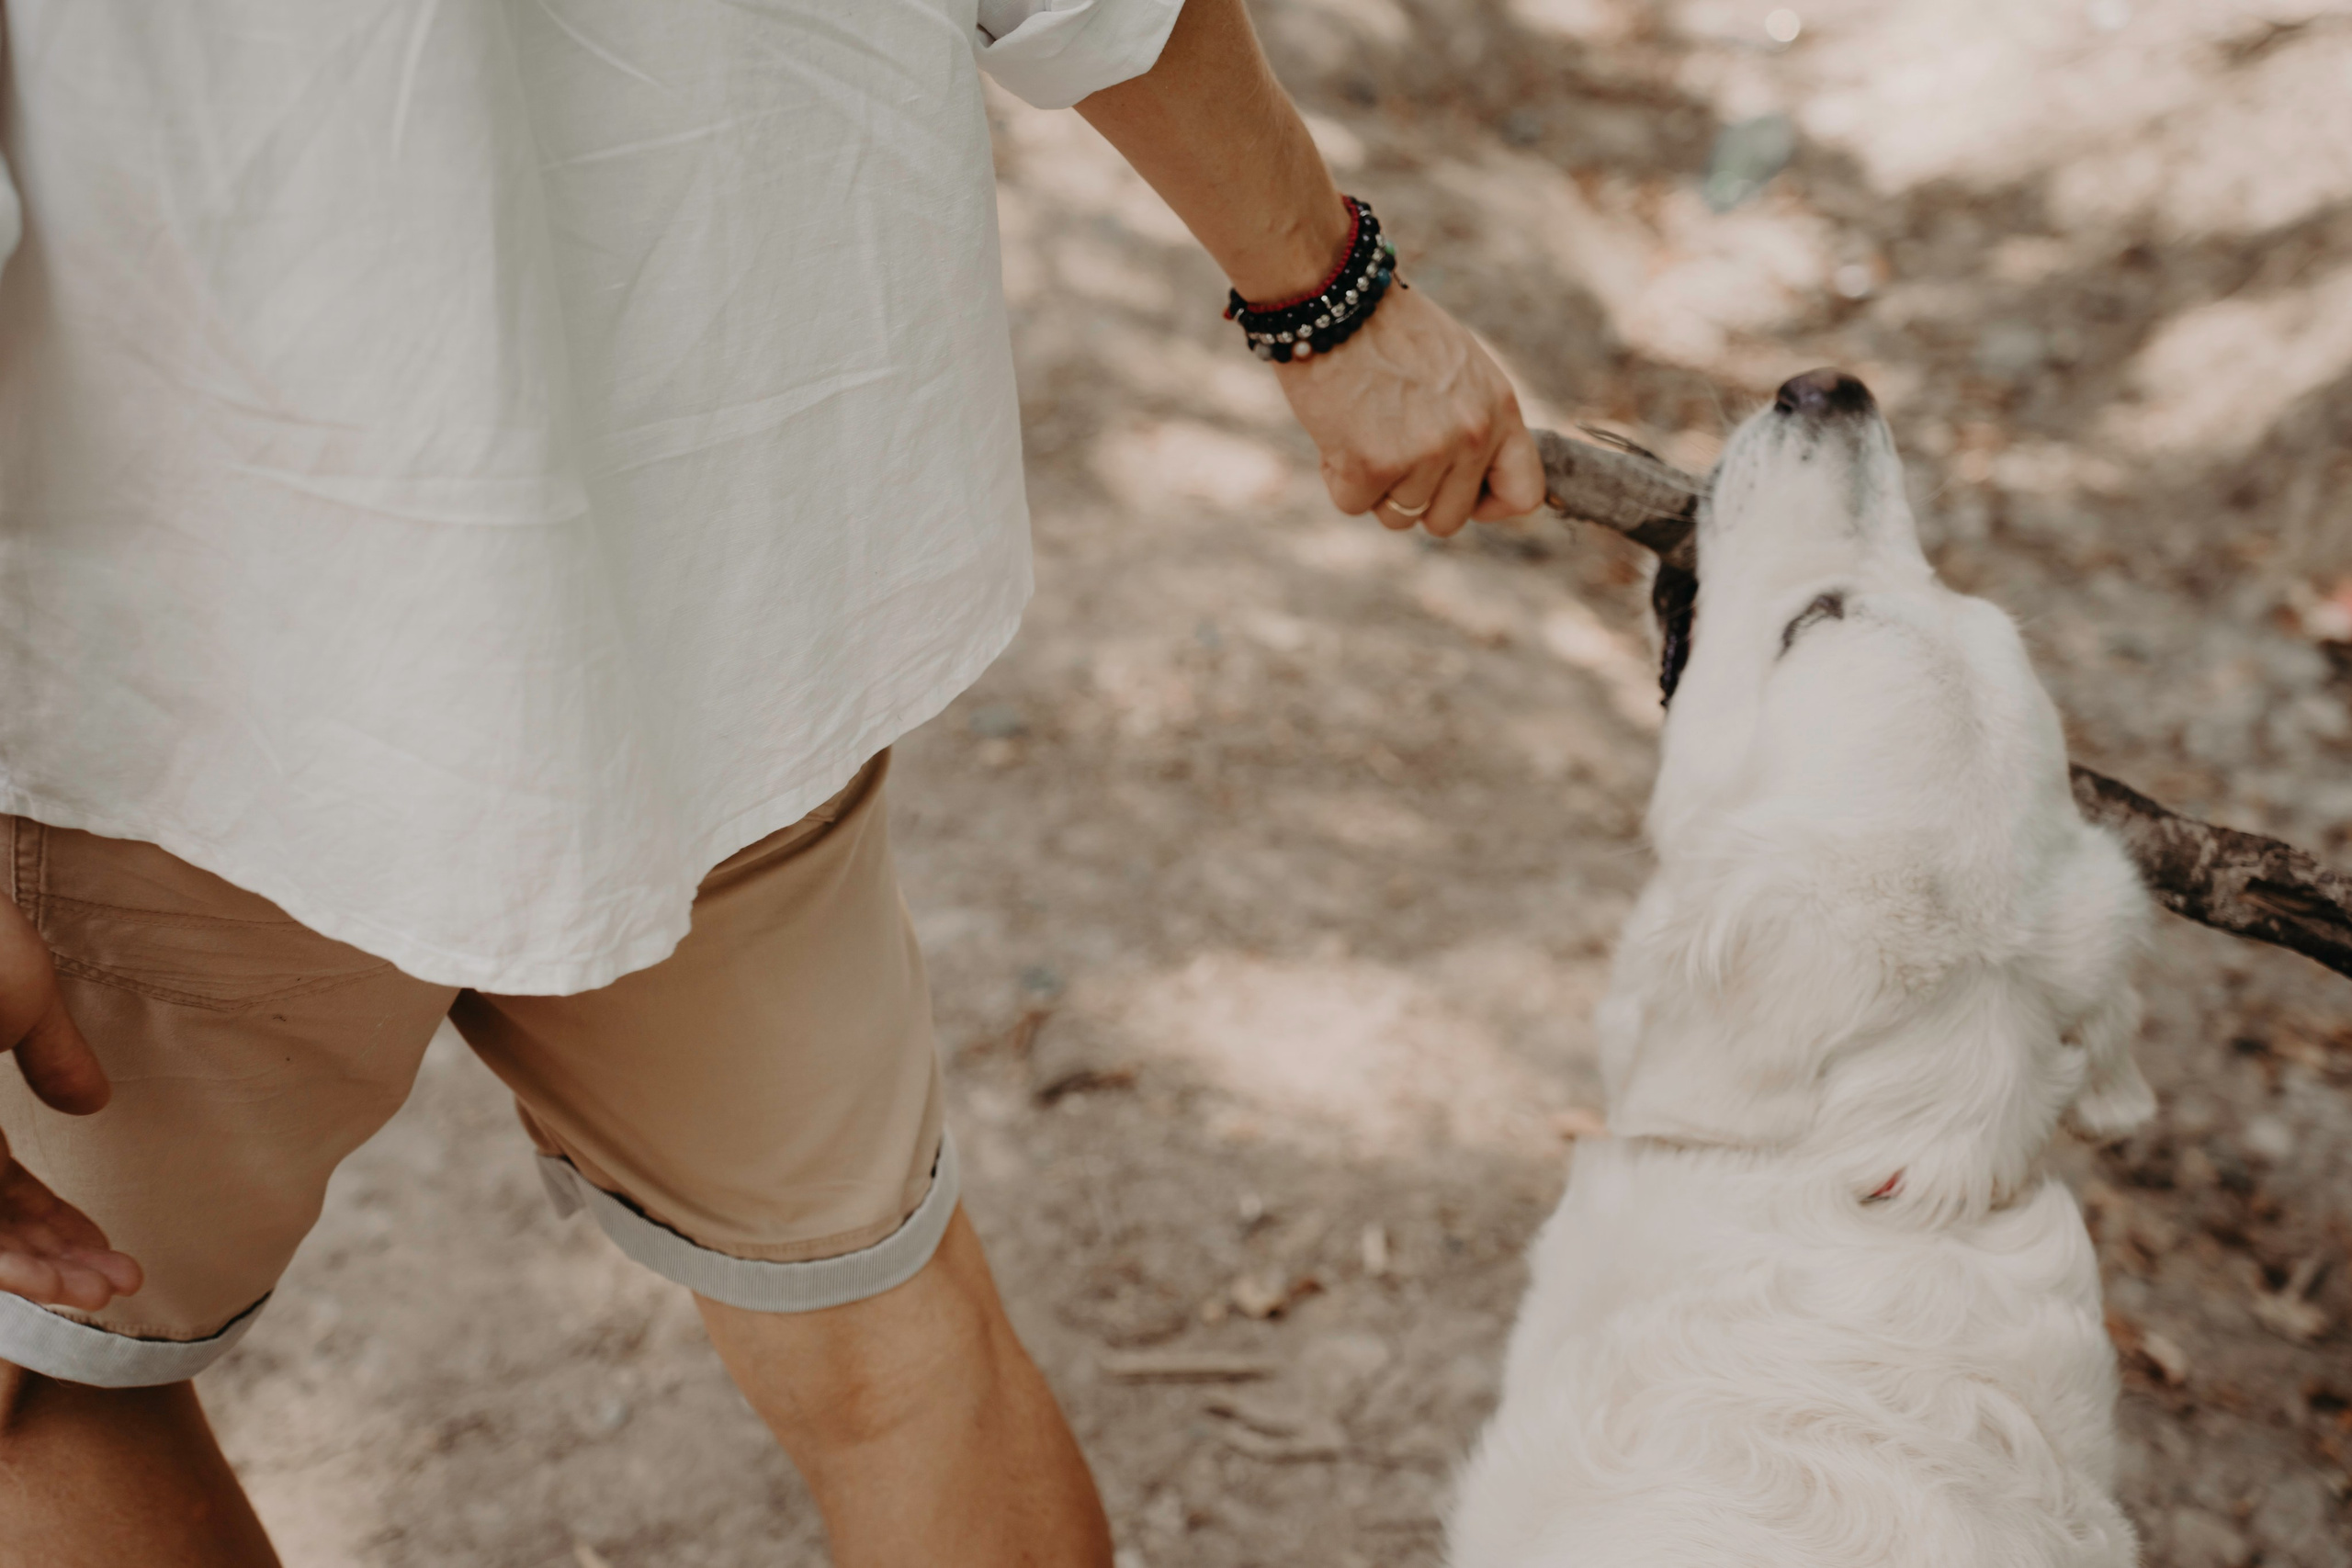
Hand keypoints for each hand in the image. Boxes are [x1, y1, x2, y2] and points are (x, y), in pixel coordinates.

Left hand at [0, 895, 140, 1308]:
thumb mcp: (20, 991)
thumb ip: (53, 1052)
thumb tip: (91, 1101)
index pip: (0, 1192)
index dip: (55, 1229)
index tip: (111, 1253)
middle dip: (55, 1267)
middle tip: (119, 1288)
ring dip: (39, 1278)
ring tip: (105, 1292)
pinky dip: (9, 1269)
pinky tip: (59, 1280)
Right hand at [1275, 285, 1546, 537]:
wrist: (1336, 299)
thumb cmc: (1387, 330)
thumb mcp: (1457, 368)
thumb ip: (1473, 420)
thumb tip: (1465, 479)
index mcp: (1499, 408)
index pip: (1523, 493)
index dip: (1487, 505)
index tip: (1456, 491)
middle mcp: (1473, 434)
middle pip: (1449, 519)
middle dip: (1414, 498)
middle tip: (1389, 452)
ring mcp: (1426, 452)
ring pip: (1398, 516)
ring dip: (1373, 486)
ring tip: (1361, 429)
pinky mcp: (1375, 464)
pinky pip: (1354, 503)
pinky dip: (1337, 476)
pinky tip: (1336, 430)